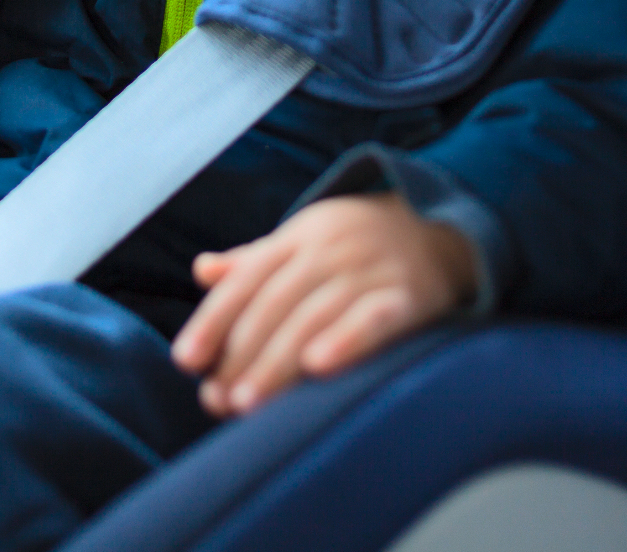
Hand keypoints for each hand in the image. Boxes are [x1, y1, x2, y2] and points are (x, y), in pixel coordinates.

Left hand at [170, 193, 478, 417]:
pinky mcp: (407, 294)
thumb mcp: (305, 240)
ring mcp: (368, 270)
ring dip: (277, 361)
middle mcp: (328, 250)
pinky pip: (373, 318)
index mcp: (296, 238)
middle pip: (274, 304)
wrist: (440, 225)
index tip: (186, 360)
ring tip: (249, 402)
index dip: (212, 321)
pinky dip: (345, 340)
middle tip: (218, 399)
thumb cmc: (358, 243)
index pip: (245, 280)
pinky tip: (318, 367)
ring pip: (314, 316)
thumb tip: (202, 271)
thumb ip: (254, 261)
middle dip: (241, 353)